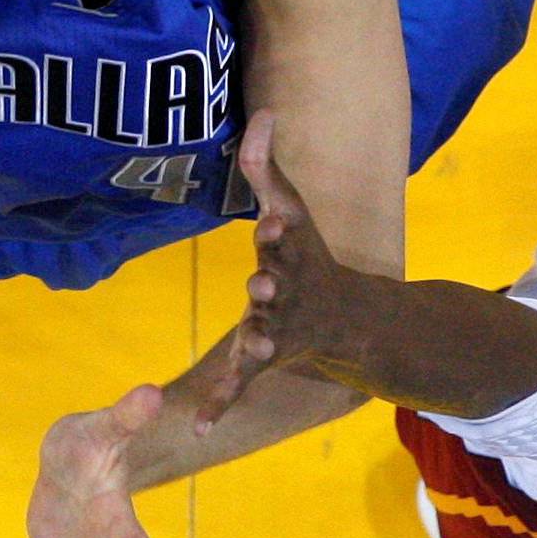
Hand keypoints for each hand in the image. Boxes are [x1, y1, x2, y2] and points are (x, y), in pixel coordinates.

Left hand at [192, 111, 351, 433]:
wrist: (341, 316)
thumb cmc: (306, 254)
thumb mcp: (290, 208)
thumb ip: (265, 164)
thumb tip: (264, 110)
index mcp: (289, 256)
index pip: (283, 241)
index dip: (279, 232)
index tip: (273, 222)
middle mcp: (285, 294)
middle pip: (274, 290)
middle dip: (270, 287)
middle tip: (263, 284)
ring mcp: (273, 330)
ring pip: (262, 338)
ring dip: (256, 342)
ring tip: (249, 347)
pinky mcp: (259, 361)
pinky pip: (236, 385)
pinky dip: (218, 405)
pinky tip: (195, 426)